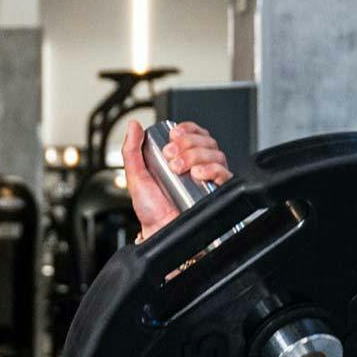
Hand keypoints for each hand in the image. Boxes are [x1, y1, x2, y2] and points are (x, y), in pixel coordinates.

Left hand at [123, 119, 231, 239]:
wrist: (159, 230)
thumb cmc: (151, 209)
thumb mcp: (136, 176)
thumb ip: (131, 150)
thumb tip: (133, 126)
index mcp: (181, 157)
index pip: (193, 133)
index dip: (186, 129)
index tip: (174, 135)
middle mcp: (197, 164)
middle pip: (205, 140)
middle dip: (187, 143)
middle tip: (170, 156)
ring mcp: (208, 177)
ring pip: (215, 153)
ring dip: (196, 155)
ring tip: (178, 168)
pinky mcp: (217, 190)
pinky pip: (224, 172)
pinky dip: (212, 169)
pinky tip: (196, 174)